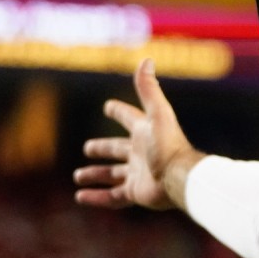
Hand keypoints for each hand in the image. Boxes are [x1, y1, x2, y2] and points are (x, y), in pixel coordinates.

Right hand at [74, 58, 202, 210]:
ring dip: (95, 175)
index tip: (108, 106)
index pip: (129, 118)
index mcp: (144, 132)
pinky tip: (80, 197)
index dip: (119, 111)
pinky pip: (112, 197)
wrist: (180, 178)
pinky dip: (96, 198)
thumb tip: (146, 60)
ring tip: (78, 176)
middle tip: (88, 148)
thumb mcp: (157, 114)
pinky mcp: (136, 193)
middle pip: (117, 150)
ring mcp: (138, 174)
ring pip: (112, 175)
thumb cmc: (168, 145)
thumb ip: (148, 89)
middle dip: (103, 148)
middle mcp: (141, 153)